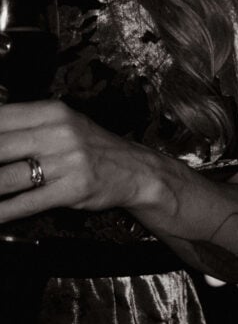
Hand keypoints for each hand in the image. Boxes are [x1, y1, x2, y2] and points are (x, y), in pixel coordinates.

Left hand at [0, 100, 155, 222]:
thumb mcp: (62, 124)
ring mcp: (67, 162)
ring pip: (7, 178)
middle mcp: (59, 133)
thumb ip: (23, 126)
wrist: (137, 170)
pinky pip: (27, 202)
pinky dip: (2, 211)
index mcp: (52, 112)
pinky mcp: (72, 189)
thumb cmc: (92, 148)